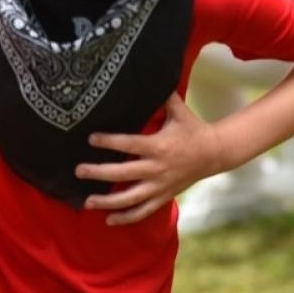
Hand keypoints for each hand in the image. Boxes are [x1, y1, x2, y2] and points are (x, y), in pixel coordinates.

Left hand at [76, 93, 232, 225]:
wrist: (214, 153)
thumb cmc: (193, 128)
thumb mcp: (179, 110)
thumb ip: (163, 95)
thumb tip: (148, 72)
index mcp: (159, 146)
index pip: (129, 144)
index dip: (109, 142)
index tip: (90, 139)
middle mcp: (157, 168)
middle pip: (124, 174)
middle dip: (99, 173)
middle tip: (79, 171)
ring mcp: (160, 185)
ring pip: (131, 198)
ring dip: (108, 202)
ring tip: (88, 202)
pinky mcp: (164, 196)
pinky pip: (143, 211)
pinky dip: (127, 218)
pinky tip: (109, 220)